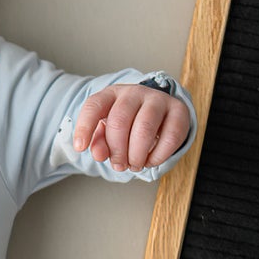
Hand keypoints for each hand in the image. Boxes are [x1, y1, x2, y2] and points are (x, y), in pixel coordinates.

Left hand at [72, 84, 190, 170]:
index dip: (85, 127)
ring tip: (135, 165)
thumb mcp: (109, 131)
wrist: (161, 113)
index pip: (94, 106)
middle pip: (119, 121)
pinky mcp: (178, 111)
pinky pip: (169, 137)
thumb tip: (99, 155)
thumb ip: (100, 143)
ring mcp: (158, 100)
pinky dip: (158, 156)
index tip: (80, 147)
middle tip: (119, 165)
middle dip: (116, 150)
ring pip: (144, 129)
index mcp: (112, 94)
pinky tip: (151, 161)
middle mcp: (134, 92)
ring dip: (137, 155)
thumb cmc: (130, 124)